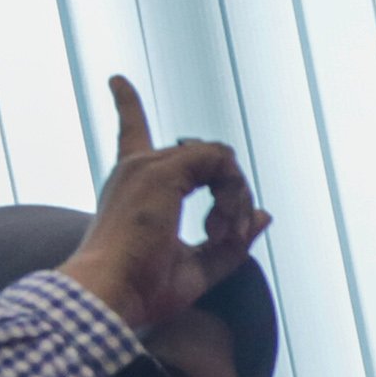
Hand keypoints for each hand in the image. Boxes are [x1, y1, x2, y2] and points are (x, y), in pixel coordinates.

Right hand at [58, 76, 266, 332]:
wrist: (111, 296)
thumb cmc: (143, 289)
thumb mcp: (199, 267)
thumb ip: (231, 242)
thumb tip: (264, 215)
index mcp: (135, 185)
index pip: (131, 133)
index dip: (125, 105)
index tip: (116, 80)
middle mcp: (137, 169)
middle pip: (206, 159)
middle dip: (232, 197)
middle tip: (226, 236)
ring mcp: (147, 167)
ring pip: (218, 158)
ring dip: (235, 198)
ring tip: (221, 235)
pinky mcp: (161, 172)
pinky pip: (220, 162)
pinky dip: (233, 195)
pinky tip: (220, 228)